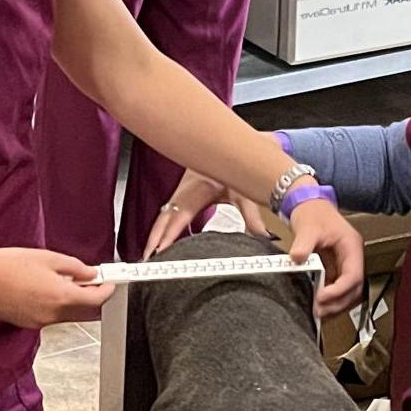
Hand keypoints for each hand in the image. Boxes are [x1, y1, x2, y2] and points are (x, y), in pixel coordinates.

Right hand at [0, 248, 112, 327]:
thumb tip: (90, 273)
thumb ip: (75, 268)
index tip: (109, 283)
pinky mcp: (28, 324)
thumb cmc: (8, 265)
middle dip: (94, 300)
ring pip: (68, 316)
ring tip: (65, 282)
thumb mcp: (49, 258)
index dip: (107, 291)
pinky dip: (56, 307)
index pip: (96, 300)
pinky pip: (50, 317)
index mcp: (61, 297)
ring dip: (74, 303)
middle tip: (93, 283)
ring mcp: (39, 322)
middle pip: (86, 313)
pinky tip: (46, 291)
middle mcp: (52, 315)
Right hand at [144, 169, 270, 255]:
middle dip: (154, 239)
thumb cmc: (232, 168)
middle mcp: (185, 192)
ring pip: (162, 217)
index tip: (160, 248)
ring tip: (149, 256)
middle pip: (164, 218)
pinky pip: (167, 215)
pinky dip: (162, 229)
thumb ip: (252, 217)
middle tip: (147, 260)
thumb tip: (263, 236)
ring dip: (155, 236)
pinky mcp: (180, 197)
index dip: (169, 233)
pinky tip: (162, 243)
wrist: (227, 151)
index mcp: (198, 190)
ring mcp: (180, 194)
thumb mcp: (244, 193)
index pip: (180, 215)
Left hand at [288, 196, 363, 317]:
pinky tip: (316, 304)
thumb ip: (303, 244)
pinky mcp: (335, 267)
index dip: (340, 290)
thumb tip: (297, 258)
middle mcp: (352, 257)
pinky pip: (336, 287)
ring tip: (317, 312)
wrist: (308, 205)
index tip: (322, 298)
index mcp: (352, 246)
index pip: (353, 275)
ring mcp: (345, 263)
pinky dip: (329, 298)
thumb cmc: (313, 213)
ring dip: (335, 303)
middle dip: (338, 302)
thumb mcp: (308, 227)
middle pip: (354, 288)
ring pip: (347, 291)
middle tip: (319, 311)